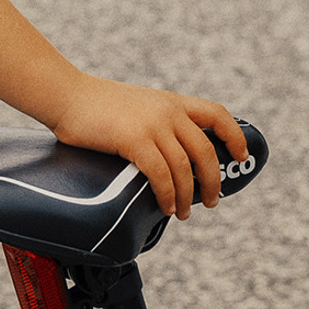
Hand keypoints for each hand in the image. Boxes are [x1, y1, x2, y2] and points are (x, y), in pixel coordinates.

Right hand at [44, 78, 250, 217]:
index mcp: (172, 102)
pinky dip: (167, 195)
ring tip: (182, 213)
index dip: (234, 136)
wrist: (66, 96)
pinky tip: (165, 206)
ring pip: (185, 167)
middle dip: (212, 180)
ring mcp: (152, 125)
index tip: (241, 155)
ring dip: (186, 195)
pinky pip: (161, 174)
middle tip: (210, 201)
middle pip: (205, 150)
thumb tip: (166, 156)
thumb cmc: (95, 106)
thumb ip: (157, 124)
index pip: (217, 114)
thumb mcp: (138, 107)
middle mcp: (168, 112)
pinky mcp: (133, 140)